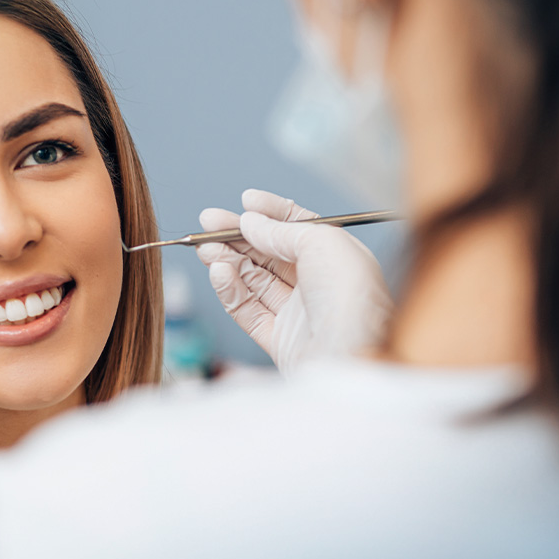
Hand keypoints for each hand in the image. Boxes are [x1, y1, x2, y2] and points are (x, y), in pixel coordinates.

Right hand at [196, 189, 393, 375]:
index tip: (245, 201)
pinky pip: (248, 310)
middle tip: (208, 222)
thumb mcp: (322, 243)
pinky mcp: (280, 340)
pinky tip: (218, 271)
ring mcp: (298, 314)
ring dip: (227, 260)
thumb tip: (251, 222)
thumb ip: (283, 229)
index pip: (299, 229)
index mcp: (337, 258)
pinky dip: (230, 289)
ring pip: (254, 280)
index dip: (272, 213)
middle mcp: (318, 284)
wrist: (354, 357)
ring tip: (205, 247)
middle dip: (238, 236)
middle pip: (270, 254)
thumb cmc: (353, 298)